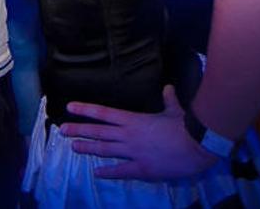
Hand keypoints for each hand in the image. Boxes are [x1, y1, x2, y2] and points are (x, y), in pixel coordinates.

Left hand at [60, 85, 217, 180]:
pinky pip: (120, 171)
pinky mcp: (142, 169)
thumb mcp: (174, 110)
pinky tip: (96, 173)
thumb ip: (168, 99)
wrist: (197, 145)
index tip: (70, 108)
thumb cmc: (185, 126)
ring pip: (104, 150)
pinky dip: (108, 172)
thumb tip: (168, 87)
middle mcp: (128, 135)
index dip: (85, 110)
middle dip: (79, 130)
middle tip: (62, 130)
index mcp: (133, 120)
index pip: (103, 113)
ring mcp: (133, 153)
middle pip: (98, 132)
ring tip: (73, 147)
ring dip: (87, 148)